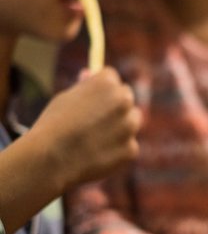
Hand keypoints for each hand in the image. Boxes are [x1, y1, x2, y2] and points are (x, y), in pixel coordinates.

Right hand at [28, 67, 140, 191]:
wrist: (50, 160)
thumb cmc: (53, 126)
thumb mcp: (65, 98)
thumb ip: (84, 88)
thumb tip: (90, 73)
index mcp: (106, 82)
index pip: (112, 77)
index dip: (101, 89)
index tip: (93, 98)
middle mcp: (123, 100)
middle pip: (126, 96)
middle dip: (115, 105)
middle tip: (96, 118)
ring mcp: (130, 125)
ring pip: (131, 121)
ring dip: (120, 126)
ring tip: (94, 138)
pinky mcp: (131, 148)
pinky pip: (128, 146)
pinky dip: (117, 150)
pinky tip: (97, 155)